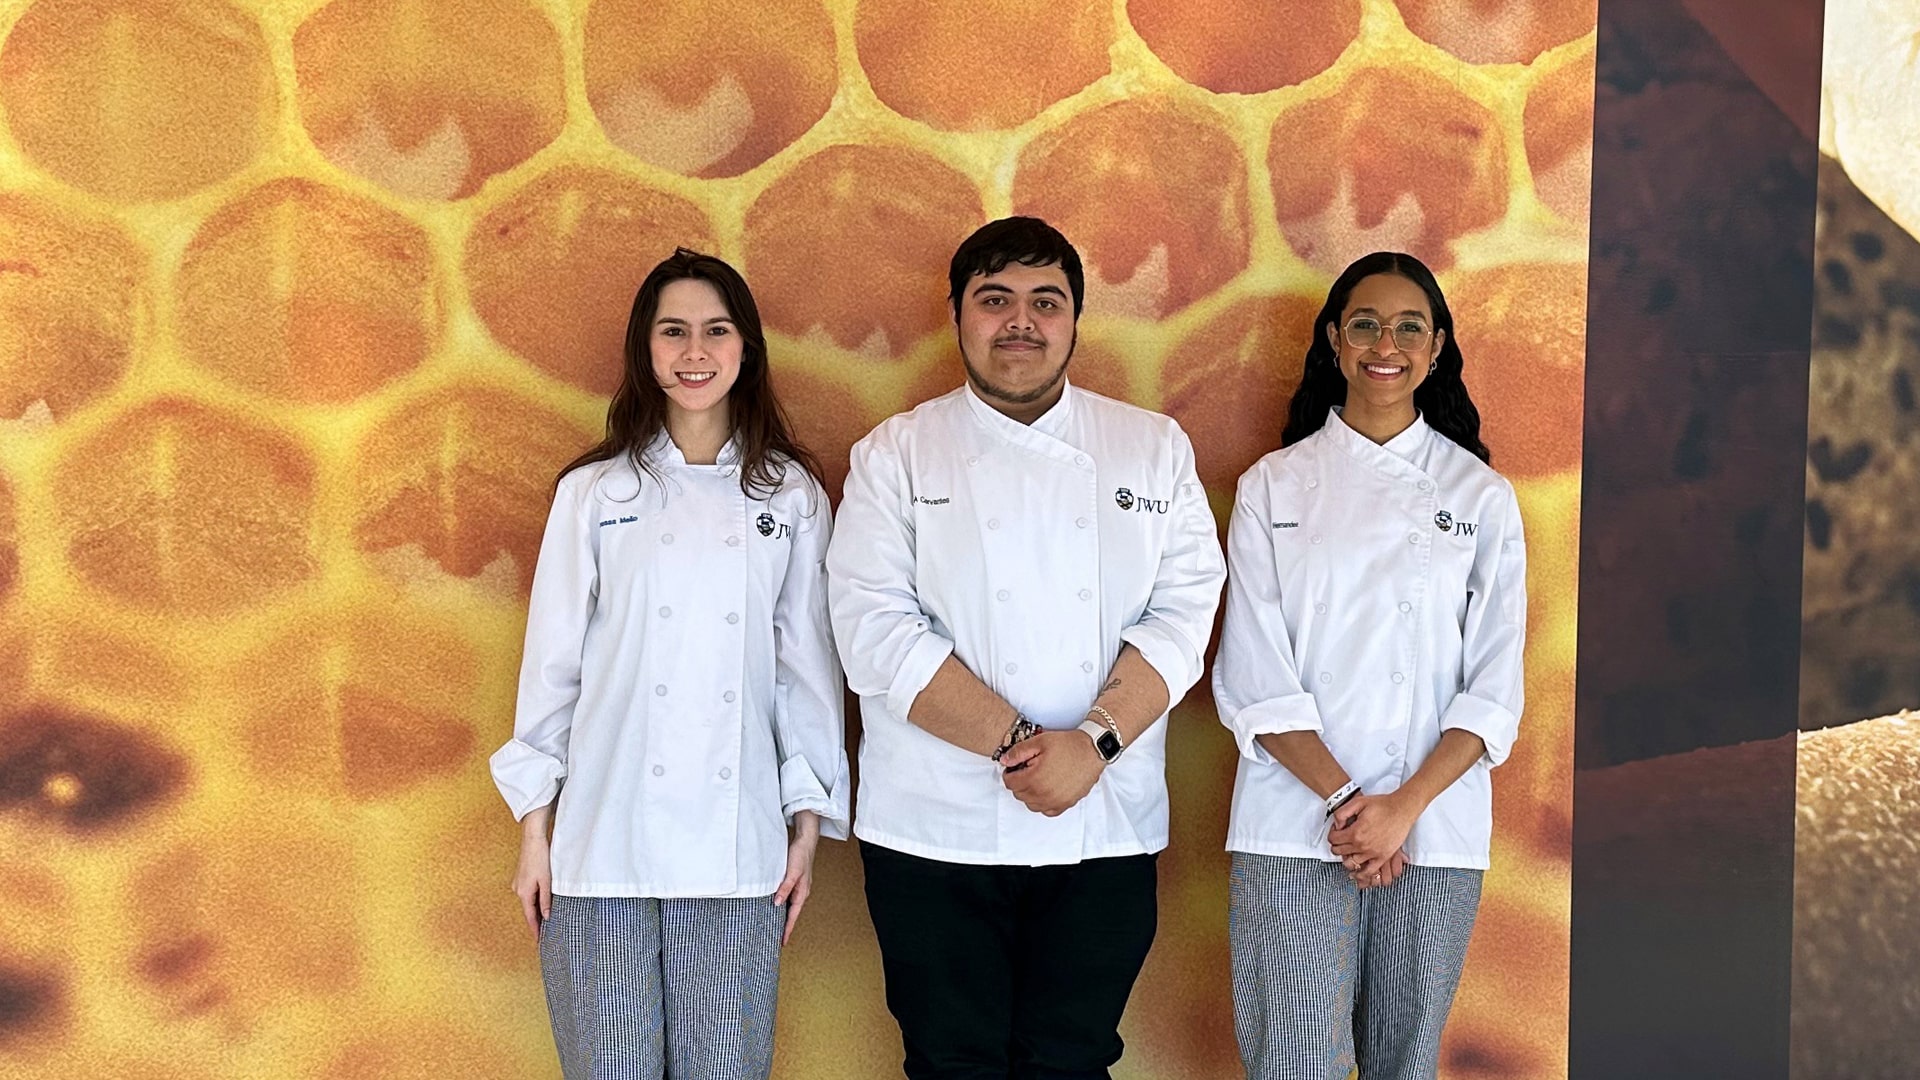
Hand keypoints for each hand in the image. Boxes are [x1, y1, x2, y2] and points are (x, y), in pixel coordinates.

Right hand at [512, 833, 552, 937]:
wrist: (533, 838)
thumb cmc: (540, 857)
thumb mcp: (547, 881)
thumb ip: (546, 900)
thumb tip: (547, 916)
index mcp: (524, 893)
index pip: (530, 917)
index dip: (535, 930)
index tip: (539, 942)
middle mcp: (518, 890)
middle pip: (529, 910)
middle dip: (536, 922)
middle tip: (545, 934)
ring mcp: (518, 883)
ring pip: (529, 902)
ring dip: (536, 910)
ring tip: (546, 921)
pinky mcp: (521, 878)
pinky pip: (528, 894)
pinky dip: (535, 900)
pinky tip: (541, 903)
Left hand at [773, 811, 820, 945]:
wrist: (805, 840)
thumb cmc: (801, 855)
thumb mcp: (792, 873)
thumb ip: (785, 888)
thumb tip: (777, 903)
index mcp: (802, 893)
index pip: (793, 916)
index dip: (787, 929)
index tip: (782, 942)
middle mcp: (800, 892)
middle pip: (792, 914)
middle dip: (785, 926)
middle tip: (776, 939)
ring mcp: (798, 887)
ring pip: (789, 906)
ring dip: (783, 916)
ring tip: (774, 926)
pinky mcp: (793, 881)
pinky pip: (787, 897)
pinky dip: (782, 904)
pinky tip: (776, 905)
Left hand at [999, 730, 1103, 815]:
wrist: (1092, 749)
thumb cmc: (1068, 744)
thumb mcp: (1039, 741)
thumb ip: (1018, 752)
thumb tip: (1004, 761)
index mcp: (1034, 779)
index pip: (1009, 783)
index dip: (1010, 773)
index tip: (1016, 767)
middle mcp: (1044, 794)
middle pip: (1019, 794)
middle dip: (1019, 782)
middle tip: (1027, 770)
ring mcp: (1056, 801)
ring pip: (1031, 805)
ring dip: (1029, 794)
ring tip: (1037, 779)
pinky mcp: (1066, 803)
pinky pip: (1048, 811)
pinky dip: (1044, 803)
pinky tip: (1046, 790)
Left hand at [1330, 791, 1420, 881]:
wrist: (1402, 809)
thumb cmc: (1382, 805)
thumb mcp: (1357, 802)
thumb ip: (1342, 813)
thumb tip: (1336, 825)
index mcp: (1355, 832)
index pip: (1333, 839)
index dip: (1332, 833)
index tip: (1337, 830)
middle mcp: (1363, 845)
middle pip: (1340, 851)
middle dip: (1337, 845)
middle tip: (1341, 839)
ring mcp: (1373, 853)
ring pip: (1352, 863)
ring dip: (1347, 857)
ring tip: (1348, 852)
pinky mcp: (1383, 857)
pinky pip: (1370, 871)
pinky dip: (1362, 873)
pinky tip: (1357, 871)